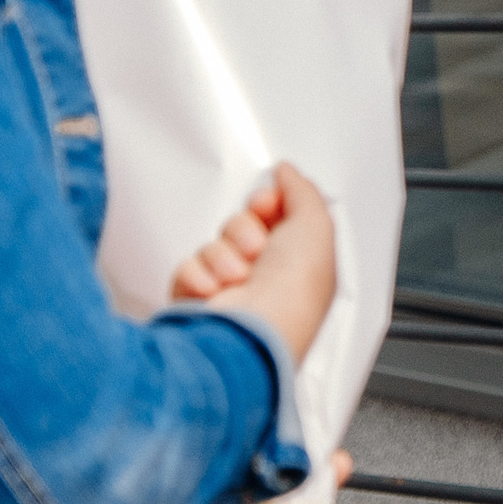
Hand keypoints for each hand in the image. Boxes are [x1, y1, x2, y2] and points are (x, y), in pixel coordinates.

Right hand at [171, 163, 337, 362]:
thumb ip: (302, 191)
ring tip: (238, 278)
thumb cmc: (293, 292)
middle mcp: (264, 277)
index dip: (266, 203)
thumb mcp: (316, 225)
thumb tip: (287, 172)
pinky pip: (187, 267)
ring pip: (213, 245)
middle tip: (256, 248)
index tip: (267, 204)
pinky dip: (199, 275)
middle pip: (239, 225)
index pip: (271, 215)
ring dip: (224, 256)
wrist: (254, 331)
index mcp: (296, 261)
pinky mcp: (197, 303)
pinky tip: (215, 291)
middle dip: (244, 229)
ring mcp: (229, 292)